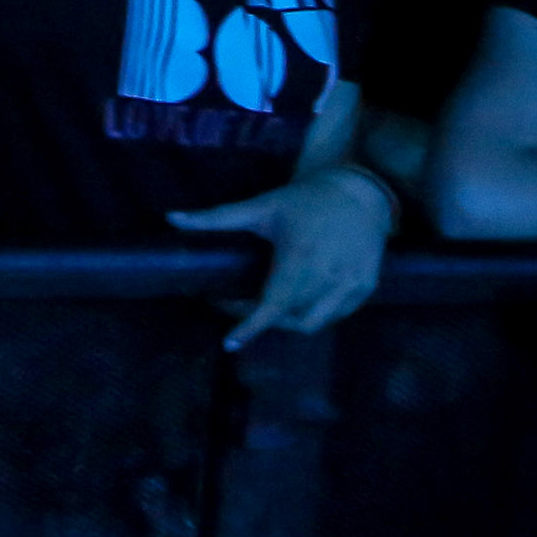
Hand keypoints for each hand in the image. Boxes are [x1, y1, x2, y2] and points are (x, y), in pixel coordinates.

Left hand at [169, 164, 390, 347]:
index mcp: (301, 256)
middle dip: (260, 319)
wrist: (360, 194)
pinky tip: (296, 302)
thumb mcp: (260, 206)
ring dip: (287, 322)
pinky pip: (335, 316)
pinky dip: (313, 315)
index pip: (274, 304)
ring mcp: (352, 285)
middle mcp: (330, 275)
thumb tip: (170, 219)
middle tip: (235, 303)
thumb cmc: (304, 201)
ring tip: (264, 306)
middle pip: (290, 319)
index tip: (230, 342)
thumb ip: (215, 217)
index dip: (252, 325)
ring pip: (314, 323)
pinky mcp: (366, 288)